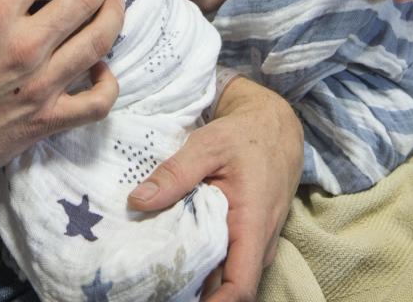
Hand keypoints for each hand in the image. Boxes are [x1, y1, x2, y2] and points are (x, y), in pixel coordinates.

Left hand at [127, 78, 302, 301]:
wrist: (275, 127)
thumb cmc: (245, 135)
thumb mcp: (207, 145)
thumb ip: (174, 173)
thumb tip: (138, 202)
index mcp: (253, 223)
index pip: (241, 285)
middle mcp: (259, 241)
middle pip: (229, 286)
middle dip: (195, 293)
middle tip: (152, 287)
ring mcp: (256, 241)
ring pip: (227, 274)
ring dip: (198, 278)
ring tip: (157, 272)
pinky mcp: (249, 236)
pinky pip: (228, 260)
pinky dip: (203, 262)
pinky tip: (174, 252)